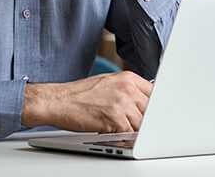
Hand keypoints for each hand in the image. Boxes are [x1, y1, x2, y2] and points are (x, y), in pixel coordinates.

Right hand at [22, 71, 152, 132]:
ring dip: (133, 129)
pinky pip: (130, 133)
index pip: (155, 94)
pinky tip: (113, 131)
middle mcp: (127, 88)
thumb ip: (127, 90)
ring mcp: (122, 103)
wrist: (59, 101)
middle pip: (151, 110)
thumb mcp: (108, 83)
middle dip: (145, 120)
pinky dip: (124, 136)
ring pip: (142, 124)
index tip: (155, 115)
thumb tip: (144, 103)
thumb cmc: (80, 94)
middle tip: (134, 124)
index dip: (155, 107)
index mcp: (128, 77)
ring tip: (119, 126)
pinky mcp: (115, 118)